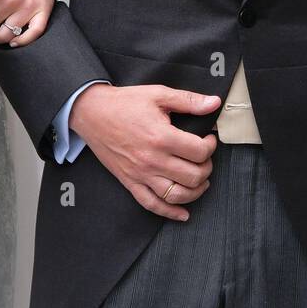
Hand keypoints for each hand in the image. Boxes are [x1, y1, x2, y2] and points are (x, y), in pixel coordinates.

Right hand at [68, 82, 220, 220]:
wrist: (92, 113)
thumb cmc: (124, 103)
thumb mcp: (158, 94)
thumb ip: (189, 100)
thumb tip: (214, 103)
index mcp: (162, 137)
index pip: (200, 152)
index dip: (211, 146)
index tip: (208, 140)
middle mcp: (152, 160)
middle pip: (193, 176)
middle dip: (206, 168)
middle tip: (204, 158)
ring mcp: (140, 174)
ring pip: (177, 195)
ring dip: (195, 191)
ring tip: (200, 180)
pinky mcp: (130, 182)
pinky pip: (152, 204)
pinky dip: (170, 212)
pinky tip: (183, 213)